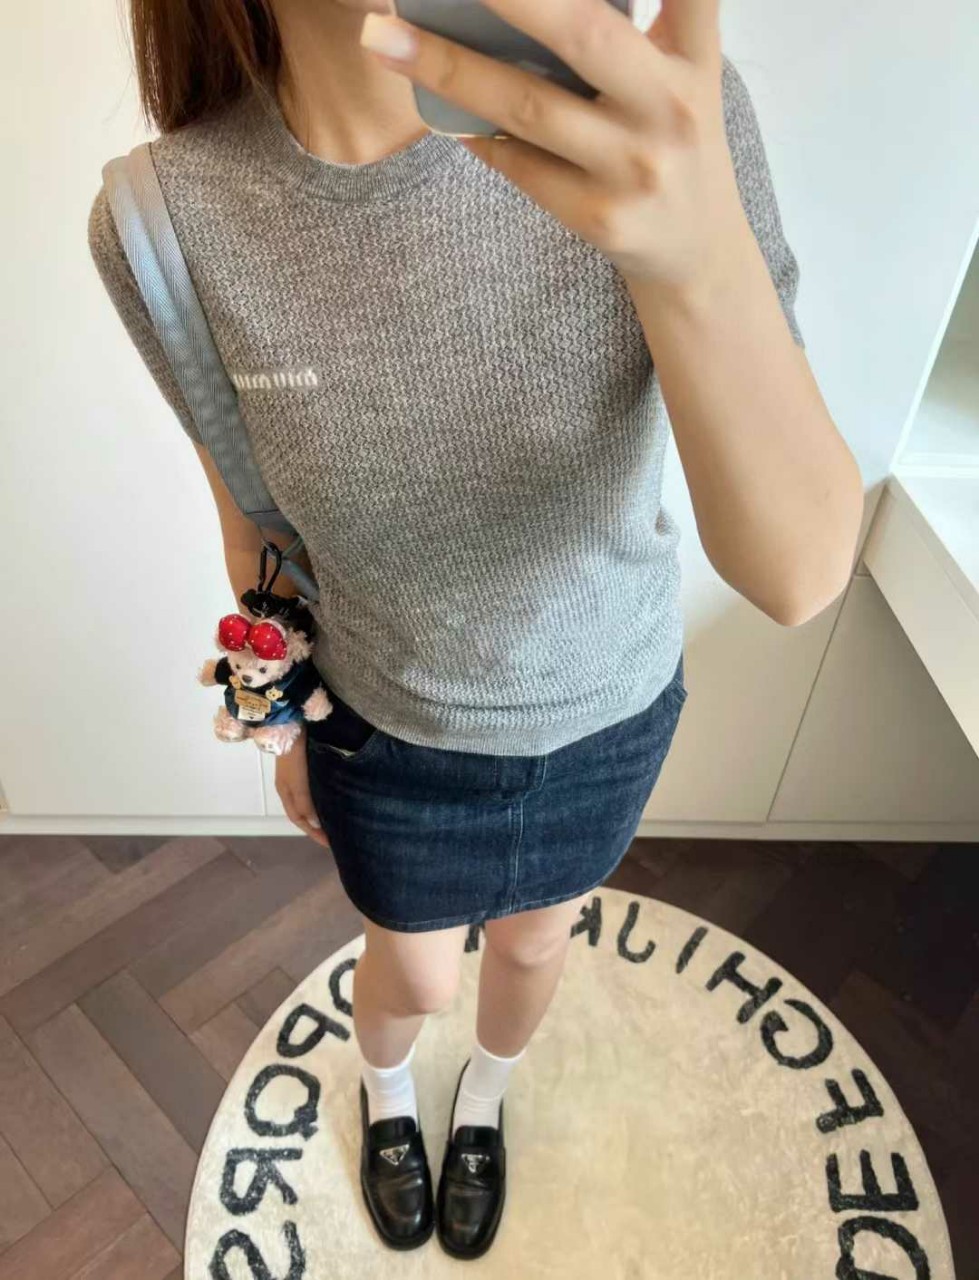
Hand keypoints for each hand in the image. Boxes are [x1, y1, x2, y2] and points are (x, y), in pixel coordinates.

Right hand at [275, 727, 329, 847]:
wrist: (291, 720)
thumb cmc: (293, 754)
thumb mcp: (297, 781)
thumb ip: (305, 803)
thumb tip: (316, 825)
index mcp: (286, 791)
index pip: (299, 819)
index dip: (313, 833)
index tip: (331, 844)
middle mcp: (290, 784)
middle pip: (303, 812)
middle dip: (317, 826)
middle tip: (337, 835)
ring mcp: (297, 772)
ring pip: (309, 799)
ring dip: (321, 810)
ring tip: (338, 817)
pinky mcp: (307, 761)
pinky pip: (314, 786)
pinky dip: (323, 795)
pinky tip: (335, 793)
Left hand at [360, 0, 749, 290]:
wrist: (695, 251)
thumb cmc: (670, 137)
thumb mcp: (684, 68)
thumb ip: (642, 17)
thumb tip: (513, 8)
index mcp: (691, 57)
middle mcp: (671, 108)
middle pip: (581, 34)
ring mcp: (634, 169)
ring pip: (528, 107)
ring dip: (448, 68)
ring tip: (383, 40)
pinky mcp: (600, 218)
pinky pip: (518, 165)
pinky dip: (476, 132)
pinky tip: (438, 106)